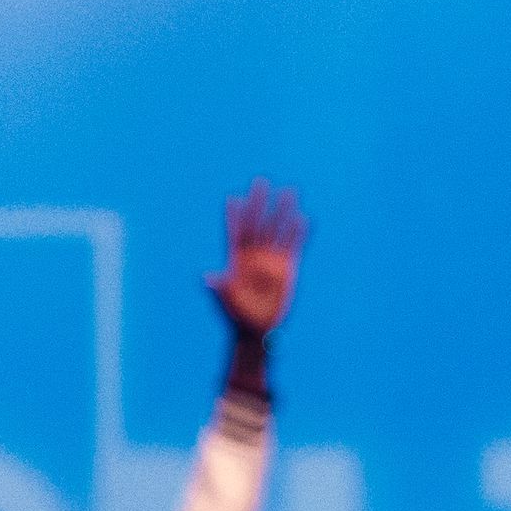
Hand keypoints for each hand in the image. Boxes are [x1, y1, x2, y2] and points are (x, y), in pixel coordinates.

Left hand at [207, 180, 307, 341]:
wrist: (256, 328)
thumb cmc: (237, 315)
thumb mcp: (227, 301)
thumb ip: (220, 288)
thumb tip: (207, 278)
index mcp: (237, 260)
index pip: (235, 233)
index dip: (234, 217)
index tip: (232, 199)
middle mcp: (254, 254)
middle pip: (257, 223)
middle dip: (258, 204)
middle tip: (260, 182)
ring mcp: (270, 259)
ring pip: (276, 229)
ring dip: (282, 211)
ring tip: (289, 192)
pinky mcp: (286, 267)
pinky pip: (293, 246)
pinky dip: (297, 233)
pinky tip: (302, 219)